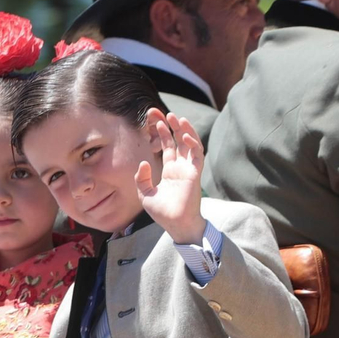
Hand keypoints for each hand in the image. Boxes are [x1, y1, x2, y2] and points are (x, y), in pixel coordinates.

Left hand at [135, 109, 205, 243]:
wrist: (175, 224)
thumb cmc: (162, 212)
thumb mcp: (145, 194)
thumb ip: (141, 178)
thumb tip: (143, 162)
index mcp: (170, 170)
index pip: (168, 146)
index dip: (163, 133)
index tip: (156, 120)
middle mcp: (181, 167)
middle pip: (179, 141)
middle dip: (173, 126)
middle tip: (165, 113)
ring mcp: (189, 169)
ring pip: (190, 144)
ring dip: (185, 130)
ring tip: (177, 118)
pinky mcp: (195, 173)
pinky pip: (197, 154)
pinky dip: (192, 143)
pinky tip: (184, 135)